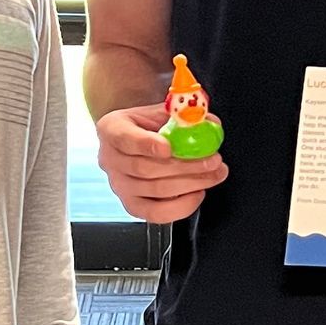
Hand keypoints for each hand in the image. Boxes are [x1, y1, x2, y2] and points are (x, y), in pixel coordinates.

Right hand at [95, 102, 226, 221]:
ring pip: (155, 190)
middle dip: (185, 166)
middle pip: (145, 168)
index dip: (147, 145)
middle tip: (213, 160)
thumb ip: (184, 116)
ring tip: (215, 173)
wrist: (138, 140)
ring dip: (191, 183)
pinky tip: (199, 192)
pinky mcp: (132, 206)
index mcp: (111, 128)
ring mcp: (119, 186)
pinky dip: (182, 206)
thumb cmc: (149, 125)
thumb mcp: (162, 111)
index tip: (169, 148)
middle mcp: (109, 159)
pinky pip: (157, 213)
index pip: (124, 138)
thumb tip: (211, 124)